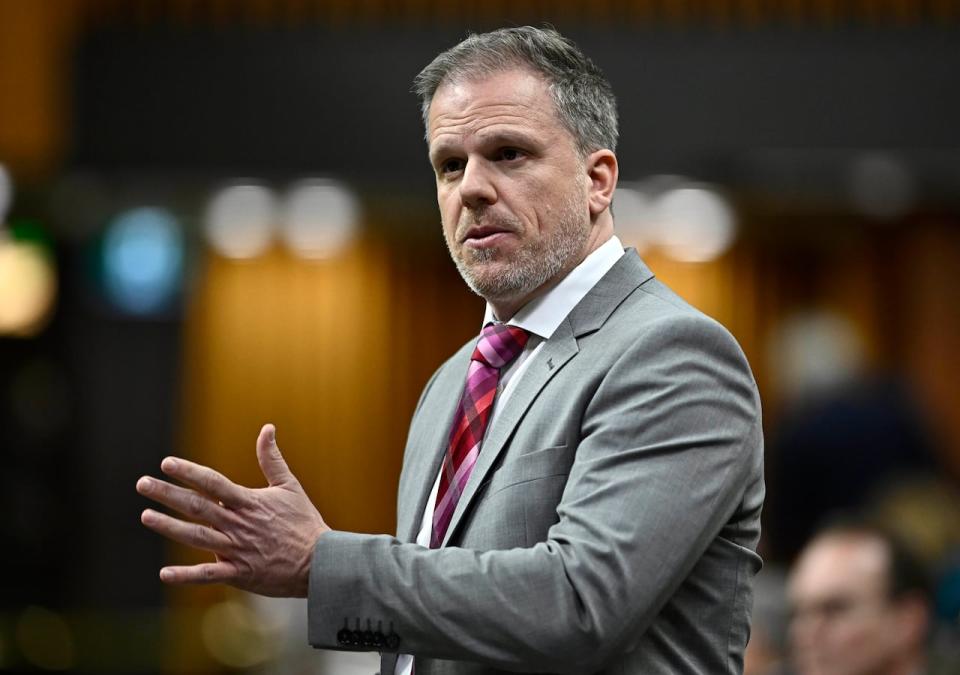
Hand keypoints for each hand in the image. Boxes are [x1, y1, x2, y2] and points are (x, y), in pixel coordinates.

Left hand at [136, 424, 328, 596]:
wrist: (320, 562)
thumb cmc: (304, 522)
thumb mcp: (290, 486)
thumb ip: (272, 458)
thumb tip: (267, 428)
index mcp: (249, 502)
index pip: (213, 483)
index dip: (189, 472)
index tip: (166, 463)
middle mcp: (239, 524)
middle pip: (197, 506)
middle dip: (168, 494)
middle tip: (142, 483)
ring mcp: (237, 549)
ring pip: (197, 537)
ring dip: (170, 527)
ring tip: (146, 516)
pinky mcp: (239, 572)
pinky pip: (208, 575)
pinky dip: (185, 575)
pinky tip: (163, 573)